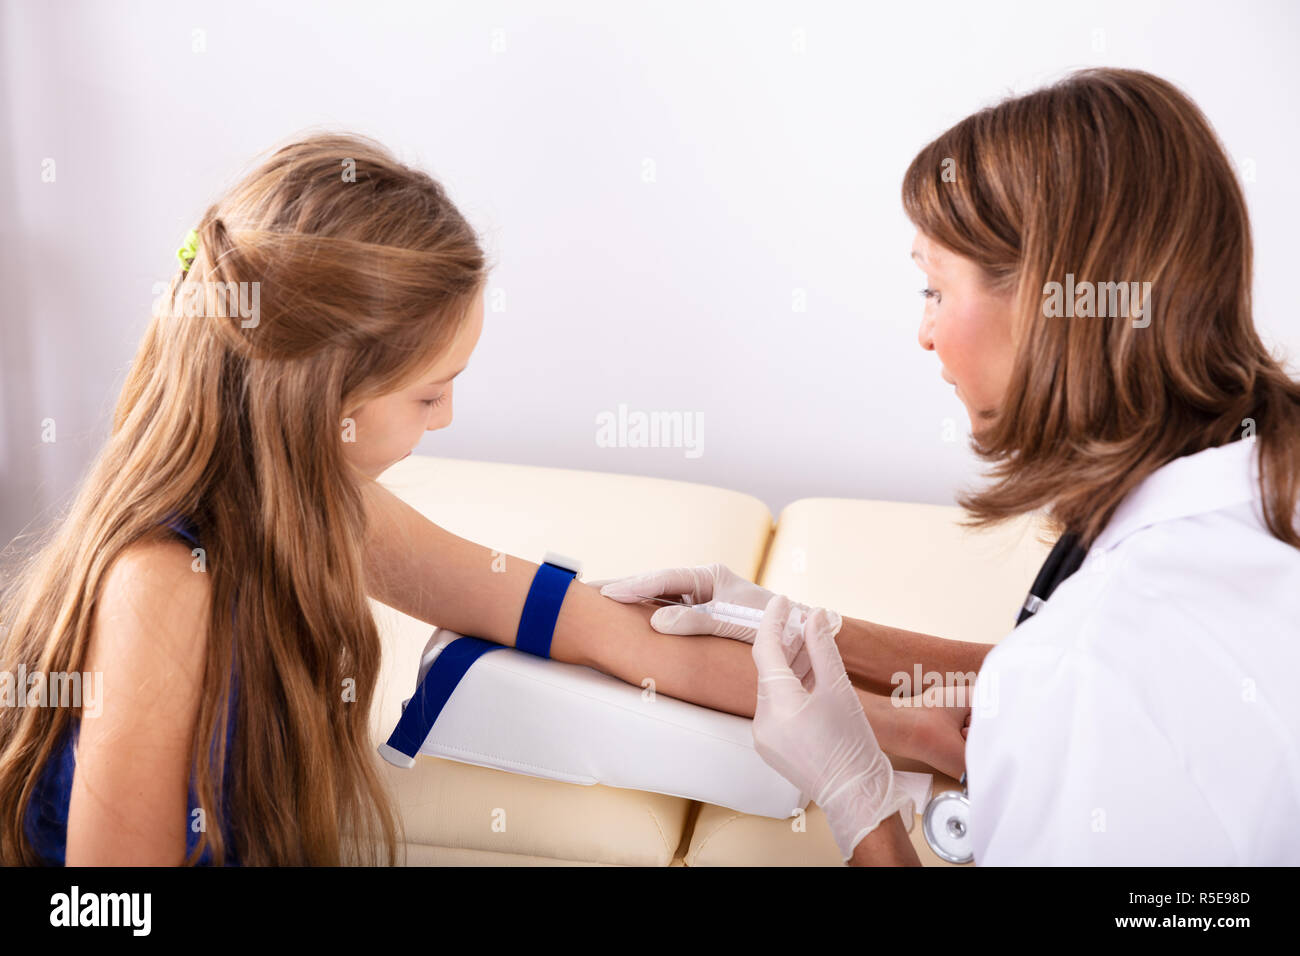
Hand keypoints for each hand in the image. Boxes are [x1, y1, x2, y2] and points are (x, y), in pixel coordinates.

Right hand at [597, 563, 806, 641]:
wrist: (801, 636)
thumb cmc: (774, 625)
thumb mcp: (735, 623)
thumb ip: (697, 621)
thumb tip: (657, 620)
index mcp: (710, 576)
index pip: (664, 579)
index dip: (634, 586)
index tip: (607, 592)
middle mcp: (703, 584)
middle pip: (655, 583)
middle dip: (624, 586)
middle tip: (589, 591)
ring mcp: (701, 599)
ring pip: (659, 596)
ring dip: (632, 598)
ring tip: (600, 600)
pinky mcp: (702, 615)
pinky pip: (669, 610)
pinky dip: (647, 611)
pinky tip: (629, 617)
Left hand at [751, 594, 915, 860]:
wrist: (856, 795)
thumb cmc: (853, 745)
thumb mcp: (840, 689)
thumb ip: (822, 647)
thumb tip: (814, 615)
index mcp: (778, 705)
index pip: (766, 650)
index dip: (774, 621)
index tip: (783, 601)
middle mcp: (762, 720)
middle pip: (769, 669)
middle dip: (786, 643)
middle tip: (805, 622)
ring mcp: (764, 736)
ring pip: (773, 688)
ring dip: (790, 666)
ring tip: (812, 646)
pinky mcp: (771, 746)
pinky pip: (776, 707)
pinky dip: (790, 689)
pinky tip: (809, 677)